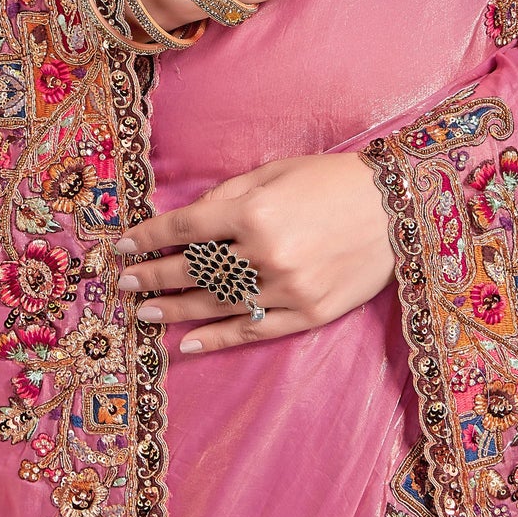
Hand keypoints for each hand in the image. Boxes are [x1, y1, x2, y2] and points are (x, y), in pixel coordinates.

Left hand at [110, 152, 397, 353]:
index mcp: (255, 211)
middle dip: (152, 274)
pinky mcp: (308, 314)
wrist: (396, 208)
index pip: (186, 228)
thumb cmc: (332, 181)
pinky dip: (217, 338)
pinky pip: (252, 331)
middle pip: (193, 270)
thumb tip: (187, 221)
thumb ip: (230, 197)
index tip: (121, 246)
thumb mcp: (276, 173)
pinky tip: (187, 344)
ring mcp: (287, 288)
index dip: (148, 238)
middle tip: (121, 283)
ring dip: (174, 309)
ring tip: (144, 311)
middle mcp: (266, 253)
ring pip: (216, 304)